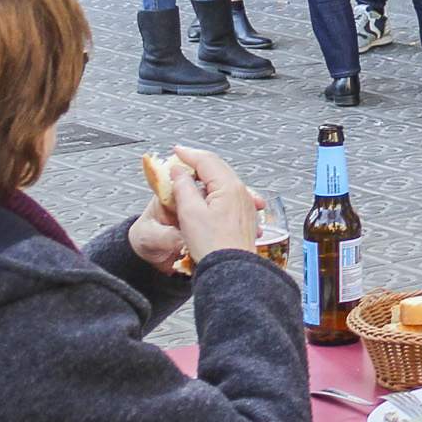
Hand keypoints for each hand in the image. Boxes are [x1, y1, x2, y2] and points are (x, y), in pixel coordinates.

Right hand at [169, 146, 266, 262]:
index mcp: (229, 186)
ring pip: (223, 182)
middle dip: (197, 163)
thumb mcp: (190, 213)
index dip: (189, 154)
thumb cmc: (214, 246)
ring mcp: (245, 204)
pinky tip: (204, 198)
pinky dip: (213, 191)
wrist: (232, 270)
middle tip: (180, 161)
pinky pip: (227, 195)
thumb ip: (183, 187)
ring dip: (205, 178)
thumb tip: (179, 172)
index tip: (176, 151)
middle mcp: (241, 192)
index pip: (207, 160)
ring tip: (188, 179)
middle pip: (216, 169)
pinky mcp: (244, 216)